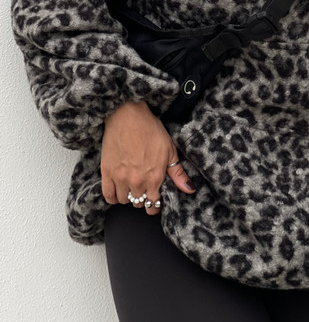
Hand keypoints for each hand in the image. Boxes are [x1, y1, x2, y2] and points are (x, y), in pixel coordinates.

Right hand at [101, 100, 195, 214]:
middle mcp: (138, 182)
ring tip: (131, 185)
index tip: (154, 200)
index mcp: (155, 178)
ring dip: (129, 196)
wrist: (128, 116)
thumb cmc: (150, 129)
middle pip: (139, 203)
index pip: (154, 205)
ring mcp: (121, 178)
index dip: (155, 205)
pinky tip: (118, 190)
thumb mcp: (170, 149)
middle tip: (143, 187)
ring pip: (124, 200)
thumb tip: (189, 189)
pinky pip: (108, 196)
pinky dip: (113, 196)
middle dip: (142, 198)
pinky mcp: (107, 173)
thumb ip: (178, 173)